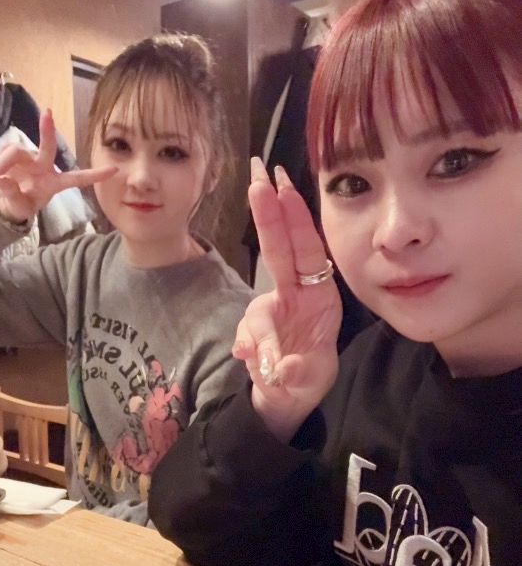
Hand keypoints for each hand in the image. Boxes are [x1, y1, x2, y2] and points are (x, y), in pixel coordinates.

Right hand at [0, 109, 115, 223]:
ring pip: (14, 152)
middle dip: (47, 130)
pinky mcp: (13, 153)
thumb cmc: (22, 203)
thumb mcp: (20, 208)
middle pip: (47, 146)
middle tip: (47, 113)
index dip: (95, 175)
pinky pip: (2, 153)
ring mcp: (28, 158)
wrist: (6, 200)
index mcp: (54, 183)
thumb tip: (4, 179)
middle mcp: (43, 166)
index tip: (114, 170)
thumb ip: (14, 196)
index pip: (77, 178)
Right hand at [233, 158, 341, 441]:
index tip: (280, 189)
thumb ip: (297, 372)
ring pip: (256, 300)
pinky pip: (246, 329)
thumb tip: (284, 369)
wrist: (286, 395)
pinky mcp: (254, 323)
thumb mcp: (308, 379)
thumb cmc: (306, 376)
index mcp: (320, 296)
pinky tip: (251, 359)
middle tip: (259, 170)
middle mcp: (296, 292)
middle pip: (280, 246)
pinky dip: (247, 344)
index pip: (305, 251)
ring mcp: (273, 304)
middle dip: (270, 208)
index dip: (292, 221)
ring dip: (257, 322)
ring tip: (268, 356)